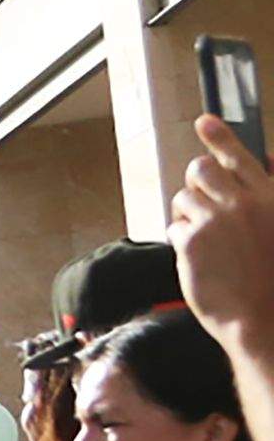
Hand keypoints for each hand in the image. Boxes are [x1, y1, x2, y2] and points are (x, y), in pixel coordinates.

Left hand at [177, 114, 273, 345]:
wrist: (266, 319)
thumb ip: (265, 200)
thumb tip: (256, 171)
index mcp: (272, 198)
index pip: (240, 156)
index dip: (220, 136)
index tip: (204, 121)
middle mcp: (244, 203)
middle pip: (200, 168)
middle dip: (197, 180)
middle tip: (203, 199)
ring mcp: (215, 220)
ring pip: (183, 197)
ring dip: (190, 214)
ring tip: (208, 240)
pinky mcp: (191, 240)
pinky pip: (175, 226)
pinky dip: (183, 240)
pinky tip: (201, 259)